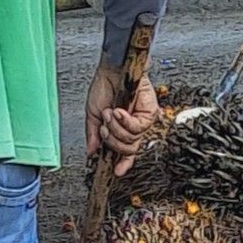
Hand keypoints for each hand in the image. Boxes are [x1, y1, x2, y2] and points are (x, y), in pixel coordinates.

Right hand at [86, 62, 159, 176]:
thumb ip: (94, 135)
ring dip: (116, 128)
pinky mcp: (150, 113)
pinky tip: (120, 111)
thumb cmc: (104, 86)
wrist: (111, 70)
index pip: (125, 152)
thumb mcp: (93, 115)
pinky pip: (138, 128)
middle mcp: (134, 127)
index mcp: (121, 129)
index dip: (123, 164)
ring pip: (132, 141)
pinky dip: (125, 121)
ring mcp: (143, 121)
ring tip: (111, 112)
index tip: (117, 172)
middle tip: (105, 125)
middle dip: (112, 140)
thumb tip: (92, 152)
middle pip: (127, 150)